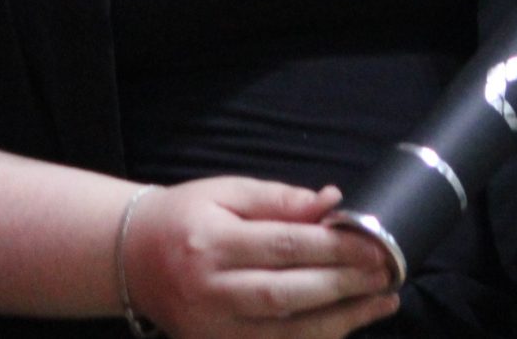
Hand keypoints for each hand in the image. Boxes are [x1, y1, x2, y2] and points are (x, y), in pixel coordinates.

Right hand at [119, 177, 399, 338]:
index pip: (282, 247)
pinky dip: (313, 338)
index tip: (373, 244)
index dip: (333, 249)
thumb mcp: (225, 193)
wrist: (130, 258)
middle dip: (343, 286)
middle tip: (386, 274)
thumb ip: (278, 199)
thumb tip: (331, 202)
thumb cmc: (183, 217)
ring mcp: (211, 328)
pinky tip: (347, 324)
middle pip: (287, 294)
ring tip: (381, 303)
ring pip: (285, 333)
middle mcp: (209, 291)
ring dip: (340, 320)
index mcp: (211, 243)